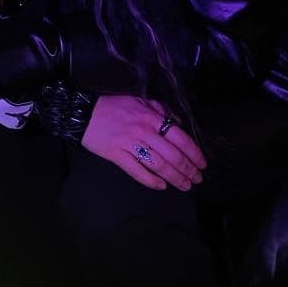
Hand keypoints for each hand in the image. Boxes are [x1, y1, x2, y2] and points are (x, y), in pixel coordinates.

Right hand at [81, 95, 206, 190]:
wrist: (84, 111)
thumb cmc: (114, 105)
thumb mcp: (140, 100)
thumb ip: (160, 109)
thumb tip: (178, 122)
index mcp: (151, 117)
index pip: (180, 138)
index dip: (194, 153)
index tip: (202, 164)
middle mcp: (143, 131)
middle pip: (172, 155)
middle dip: (188, 170)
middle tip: (197, 179)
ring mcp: (130, 145)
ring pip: (159, 166)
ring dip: (175, 178)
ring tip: (185, 186)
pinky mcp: (117, 156)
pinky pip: (138, 171)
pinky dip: (152, 181)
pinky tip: (161, 186)